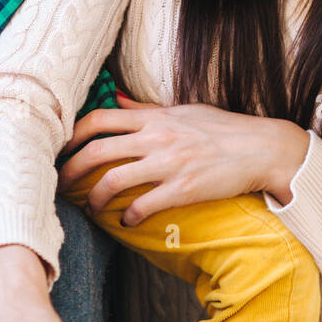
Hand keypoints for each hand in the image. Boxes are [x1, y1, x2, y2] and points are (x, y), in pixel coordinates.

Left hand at [57, 95, 309, 220]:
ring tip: (90, 208)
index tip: (61, 148)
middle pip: (97, 150)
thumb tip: (117, 99)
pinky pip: (143, 205)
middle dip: (70, 169)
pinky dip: (128, 217)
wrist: (261, 148)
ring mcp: (169, 163)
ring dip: (94, 198)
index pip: (100, 119)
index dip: (73, 134)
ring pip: (113, 180)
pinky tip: (127, 222)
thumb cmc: (223, 128)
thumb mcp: (182, 110)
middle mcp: (157, 137)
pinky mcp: (183, 189)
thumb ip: (147, 109)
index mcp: (155, 118)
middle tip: (61, 184)